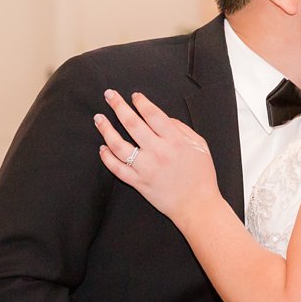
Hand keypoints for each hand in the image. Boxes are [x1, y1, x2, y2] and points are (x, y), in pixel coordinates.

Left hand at [95, 90, 217, 227]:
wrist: (197, 206)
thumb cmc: (201, 176)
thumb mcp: (200, 145)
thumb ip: (181, 128)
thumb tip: (163, 118)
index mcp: (175, 141)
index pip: (153, 115)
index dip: (141, 102)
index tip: (134, 96)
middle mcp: (158, 152)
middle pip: (132, 124)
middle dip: (118, 106)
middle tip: (109, 95)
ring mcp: (146, 168)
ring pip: (119, 145)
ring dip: (106, 129)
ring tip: (99, 118)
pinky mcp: (138, 183)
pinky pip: (117, 168)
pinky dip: (107, 157)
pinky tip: (102, 147)